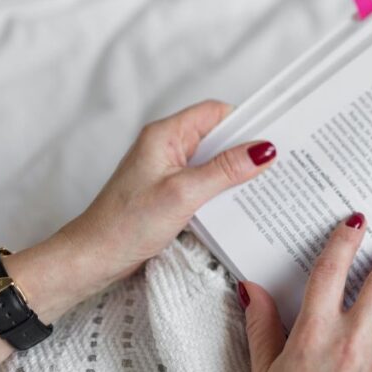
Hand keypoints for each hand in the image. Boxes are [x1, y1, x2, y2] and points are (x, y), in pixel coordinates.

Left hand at [59, 99, 276, 289]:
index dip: (245, 121)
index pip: (215, 113)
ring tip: (264, 184)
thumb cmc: (126, 225)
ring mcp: (169, 170)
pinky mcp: (171, 191)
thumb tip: (263, 150)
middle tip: (277, 163)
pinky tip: (239, 202)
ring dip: (236, 172)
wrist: (94, 258)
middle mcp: (167, 147)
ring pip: (214, 160)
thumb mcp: (184, 194)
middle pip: (218, 136)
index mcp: (165, 135)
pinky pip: (206, 181)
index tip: (273, 136)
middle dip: (246, 148)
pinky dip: (223, 189)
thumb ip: (225, 170)